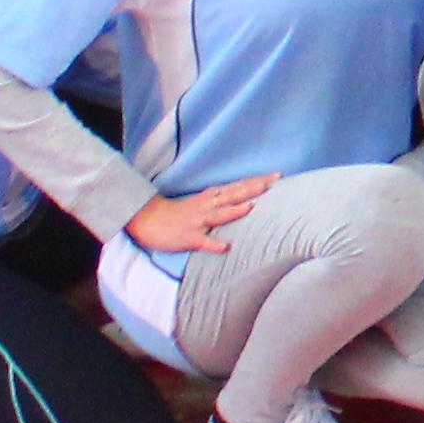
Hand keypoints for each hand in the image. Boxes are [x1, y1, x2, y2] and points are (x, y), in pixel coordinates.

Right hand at [128, 172, 272, 254]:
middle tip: (272, 182)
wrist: (148, 220)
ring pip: (218, 214)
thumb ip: (222, 199)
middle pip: (232, 195)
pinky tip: (225, 247)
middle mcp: (206, 206)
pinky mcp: (189, 237)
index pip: (237, 186)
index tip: (276, 175)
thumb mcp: (201, 201)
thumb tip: (246, 197)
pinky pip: (203, 241)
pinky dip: (214, 244)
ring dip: (234, 210)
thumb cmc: (178, 212)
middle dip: (252, 189)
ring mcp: (198, 221)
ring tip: (250, 207)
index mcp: (210, 197)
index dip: (256, 181)